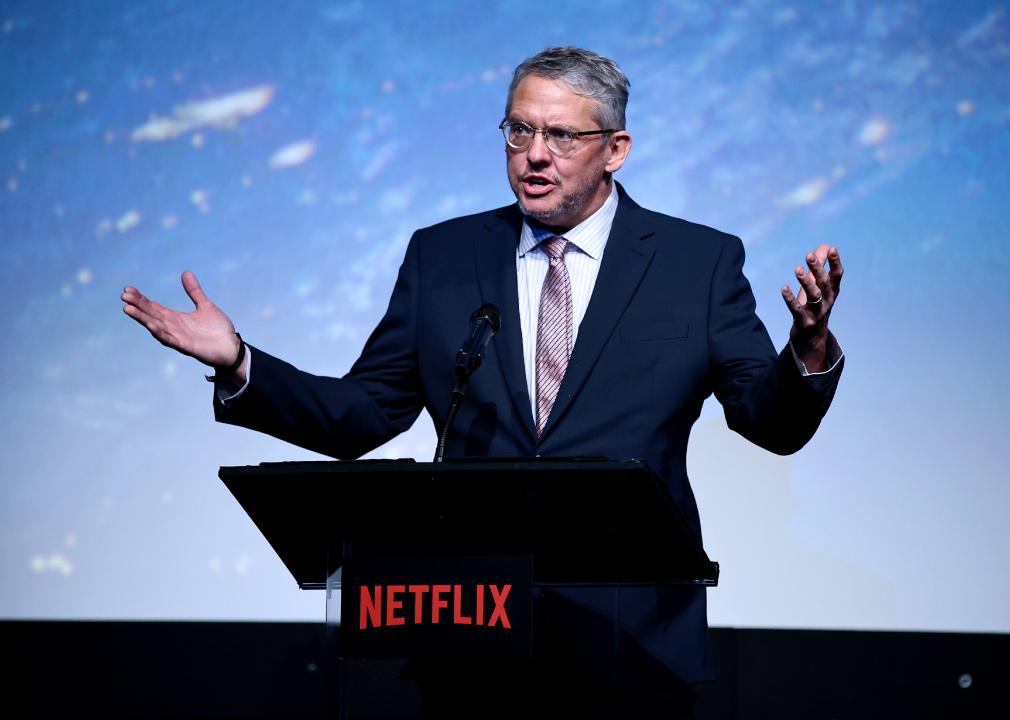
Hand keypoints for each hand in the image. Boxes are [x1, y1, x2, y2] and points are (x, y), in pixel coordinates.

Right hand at [121, 271, 240, 368]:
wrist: (232, 348)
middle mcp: (173, 327)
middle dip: (137, 305)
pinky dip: (160, 333)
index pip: (153, 307)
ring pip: (156, 327)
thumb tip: (186, 272)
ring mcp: (178, 337)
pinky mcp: (187, 347)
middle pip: (151, 314)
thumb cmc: (218, 330)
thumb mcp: (205, 306)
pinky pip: (170, 340)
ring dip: (143, 318)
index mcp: (176, 318)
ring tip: (128, 309)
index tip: (127, 289)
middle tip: (123, 296)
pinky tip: (151, 325)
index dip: (141, 299)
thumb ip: (194, 292)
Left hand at [781, 244, 842, 372]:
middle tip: (809, 255)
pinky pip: (796, 310)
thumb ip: (821, 266)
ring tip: (797, 269)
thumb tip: (825, 246)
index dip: (835, 263)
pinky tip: (783, 288)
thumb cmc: (814, 306)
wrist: (812, 338)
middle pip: (823, 283)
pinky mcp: (804, 322)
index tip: (832, 249)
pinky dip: (790, 299)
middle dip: (817, 269)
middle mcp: (827, 301)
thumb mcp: (819, 287)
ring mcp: (816, 313)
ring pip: (813, 296)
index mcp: (832, 292)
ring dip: (806, 282)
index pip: (837, 275)